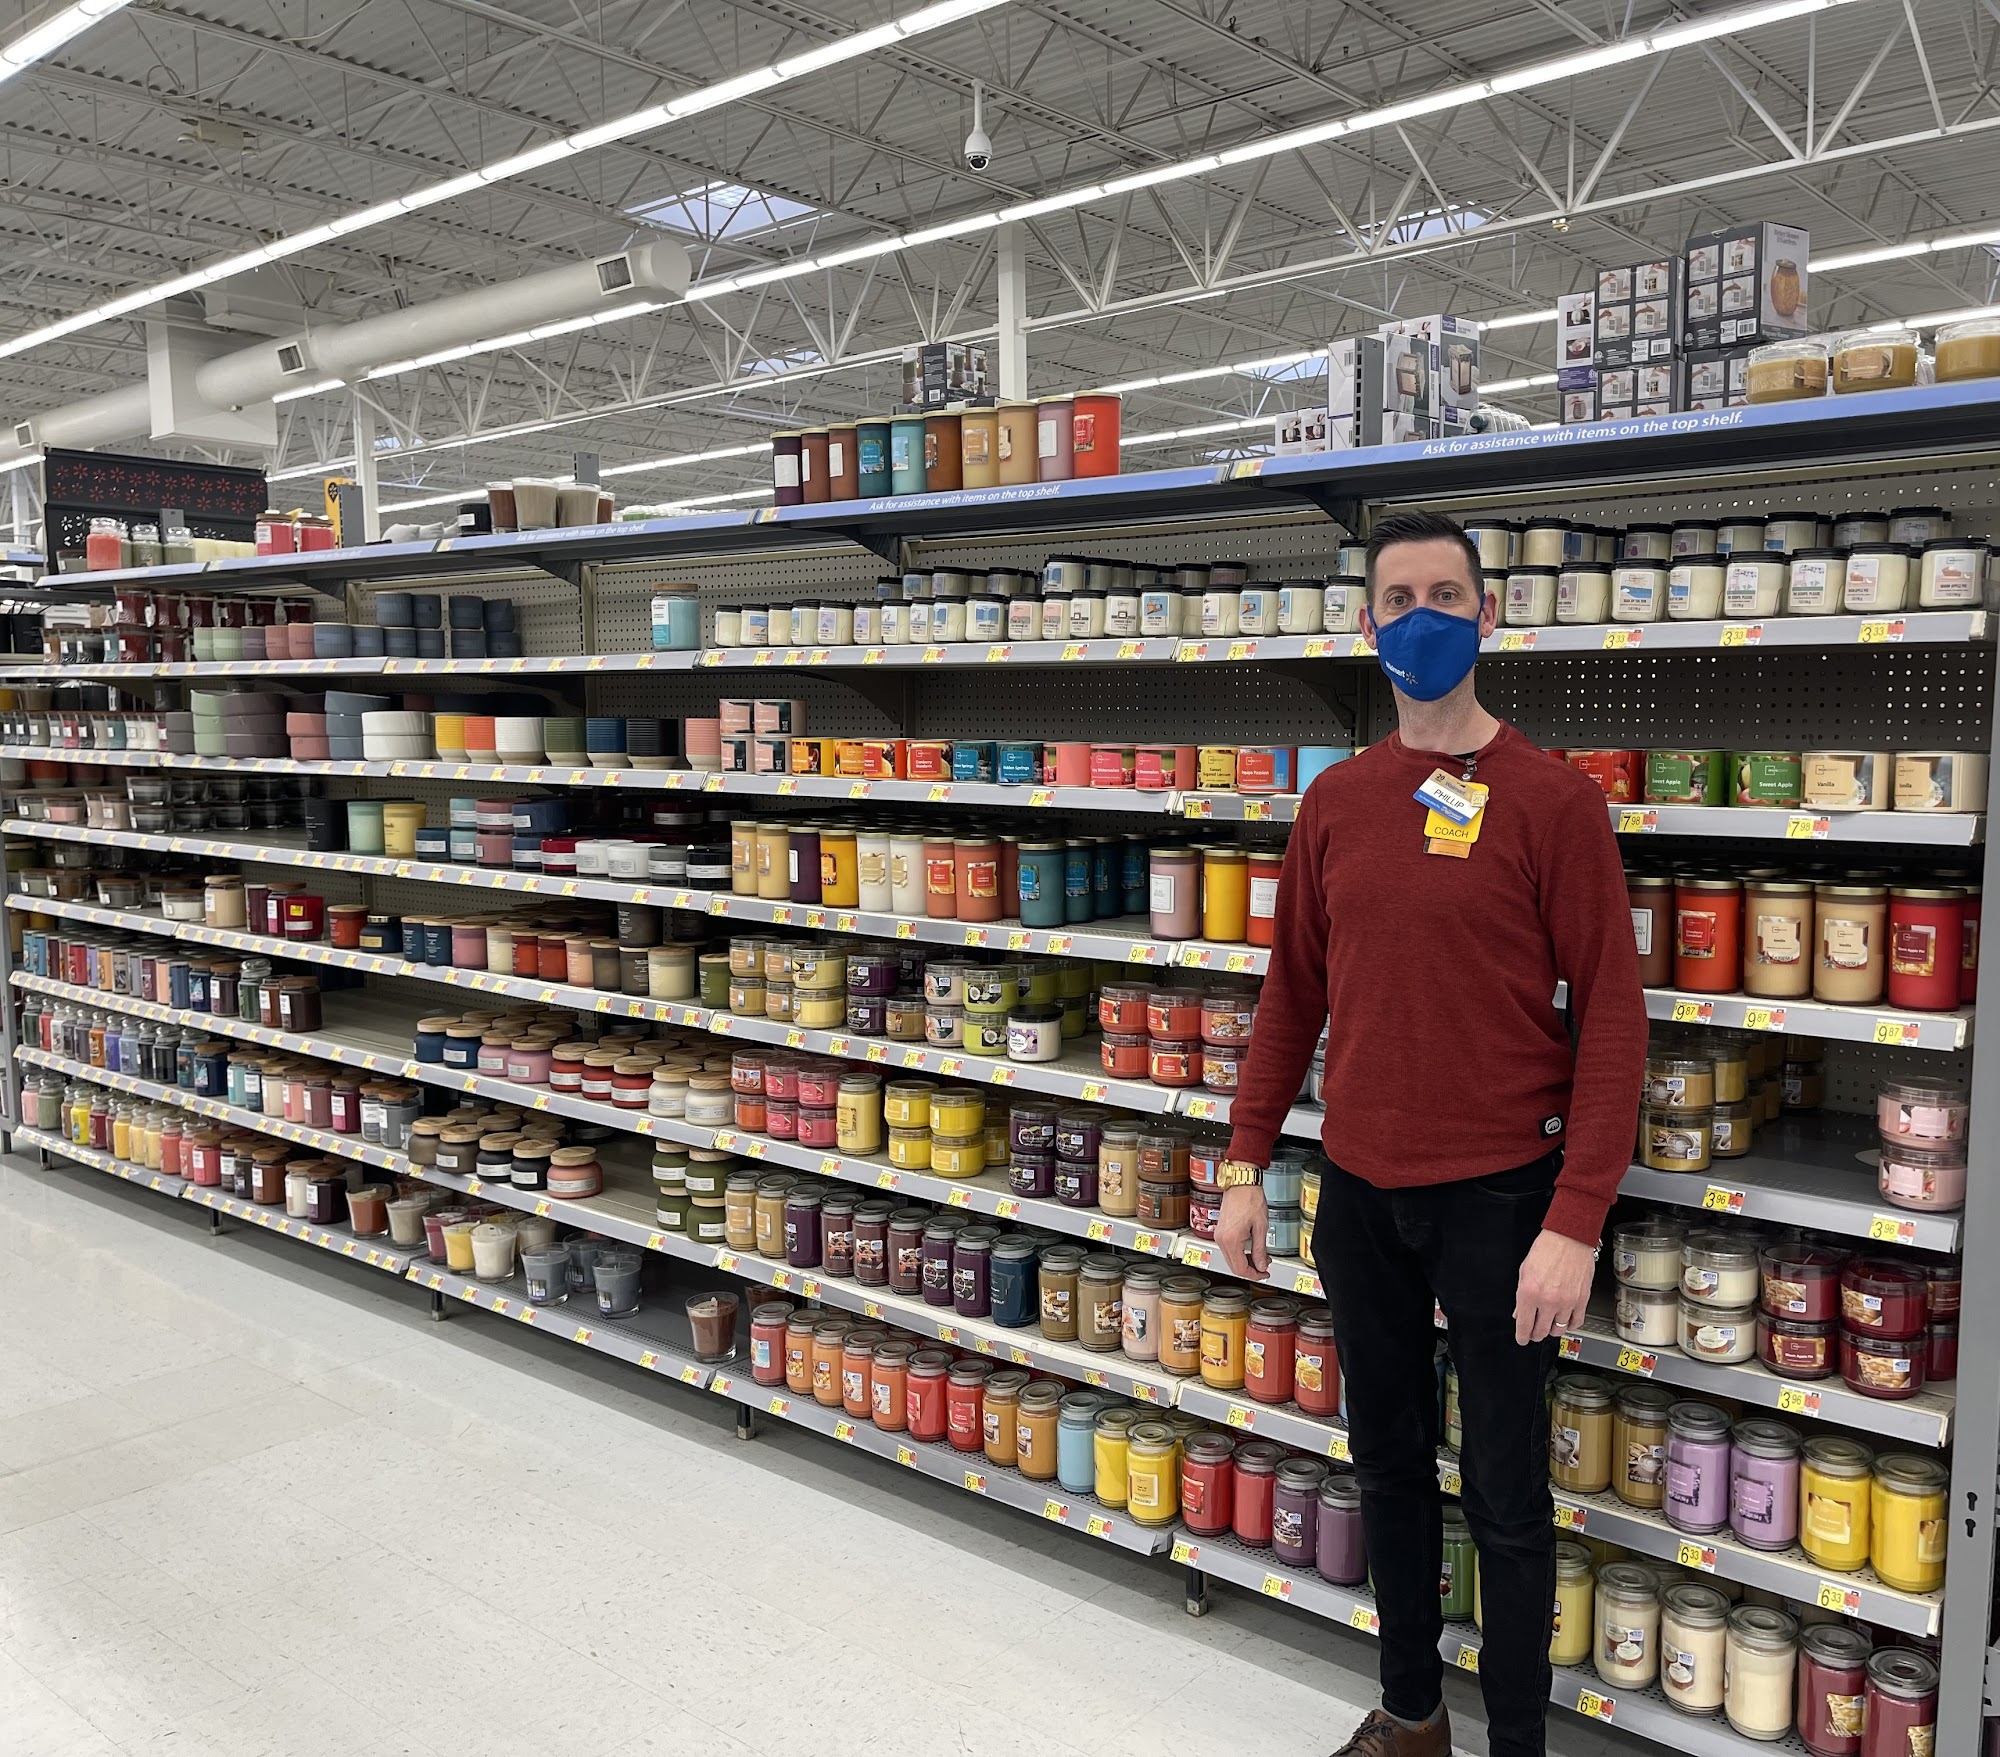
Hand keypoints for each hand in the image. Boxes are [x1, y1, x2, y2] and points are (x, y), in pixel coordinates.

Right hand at [1217, 1184, 1270, 1279]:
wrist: (1241, 1184)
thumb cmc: (1250, 1199)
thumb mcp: (1261, 1227)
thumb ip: (1260, 1250)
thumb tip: (1261, 1265)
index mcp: (1231, 1240)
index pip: (1240, 1268)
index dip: (1254, 1275)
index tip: (1264, 1274)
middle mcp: (1222, 1239)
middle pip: (1233, 1266)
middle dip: (1250, 1270)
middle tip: (1264, 1268)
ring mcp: (1219, 1235)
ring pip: (1231, 1259)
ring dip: (1245, 1262)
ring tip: (1260, 1258)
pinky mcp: (1220, 1231)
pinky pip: (1229, 1249)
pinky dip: (1240, 1254)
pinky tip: (1250, 1250)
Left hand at [1514, 1229, 1595, 1344]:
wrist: (1569, 1238)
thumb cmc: (1546, 1249)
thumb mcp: (1524, 1271)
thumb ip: (1521, 1295)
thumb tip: (1519, 1312)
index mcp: (1529, 1292)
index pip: (1524, 1325)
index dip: (1522, 1336)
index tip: (1522, 1339)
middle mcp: (1547, 1301)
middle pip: (1541, 1331)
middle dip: (1535, 1335)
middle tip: (1533, 1333)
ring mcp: (1566, 1302)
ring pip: (1558, 1330)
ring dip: (1552, 1330)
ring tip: (1548, 1325)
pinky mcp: (1582, 1300)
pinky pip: (1576, 1322)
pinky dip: (1569, 1325)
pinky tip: (1565, 1321)